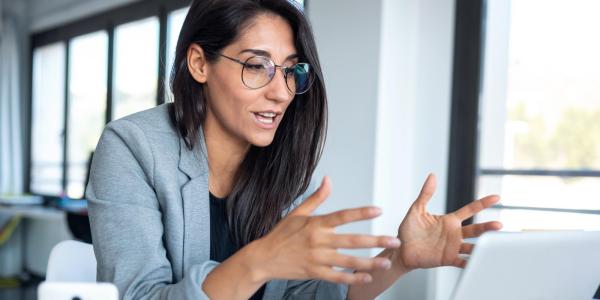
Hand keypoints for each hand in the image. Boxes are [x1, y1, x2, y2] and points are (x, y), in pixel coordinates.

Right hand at [252, 177, 401, 284]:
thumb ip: (316, 198)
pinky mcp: (314, 273)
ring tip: (385, 262)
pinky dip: (352, 278)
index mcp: (315, 224)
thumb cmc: (281, 235)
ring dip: (369, 263)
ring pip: (348, 261)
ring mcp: (317, 259)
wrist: (263, 258)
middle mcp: (318, 241)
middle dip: (375, 241)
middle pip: (352, 240)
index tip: (379, 210)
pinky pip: (337, 277)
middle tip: (394, 241)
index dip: (361, 213)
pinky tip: (366, 278)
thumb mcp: (297, 213)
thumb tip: (328, 180)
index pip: (342, 216)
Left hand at [396, 174, 501, 269]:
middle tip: (499, 225)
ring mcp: (452, 247)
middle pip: (476, 229)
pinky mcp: (447, 259)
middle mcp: (454, 233)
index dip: (482, 203)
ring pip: (472, 246)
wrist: (401, 249)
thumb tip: (432, 176)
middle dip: (488, 227)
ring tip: (492, 246)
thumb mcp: (417, 210)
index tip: (496, 197)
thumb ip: (426, 194)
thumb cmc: (408, 230)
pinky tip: (477, 262)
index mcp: (449, 220)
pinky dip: (470, 263)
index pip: (470, 210)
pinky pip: (461, 262)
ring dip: (482, 247)